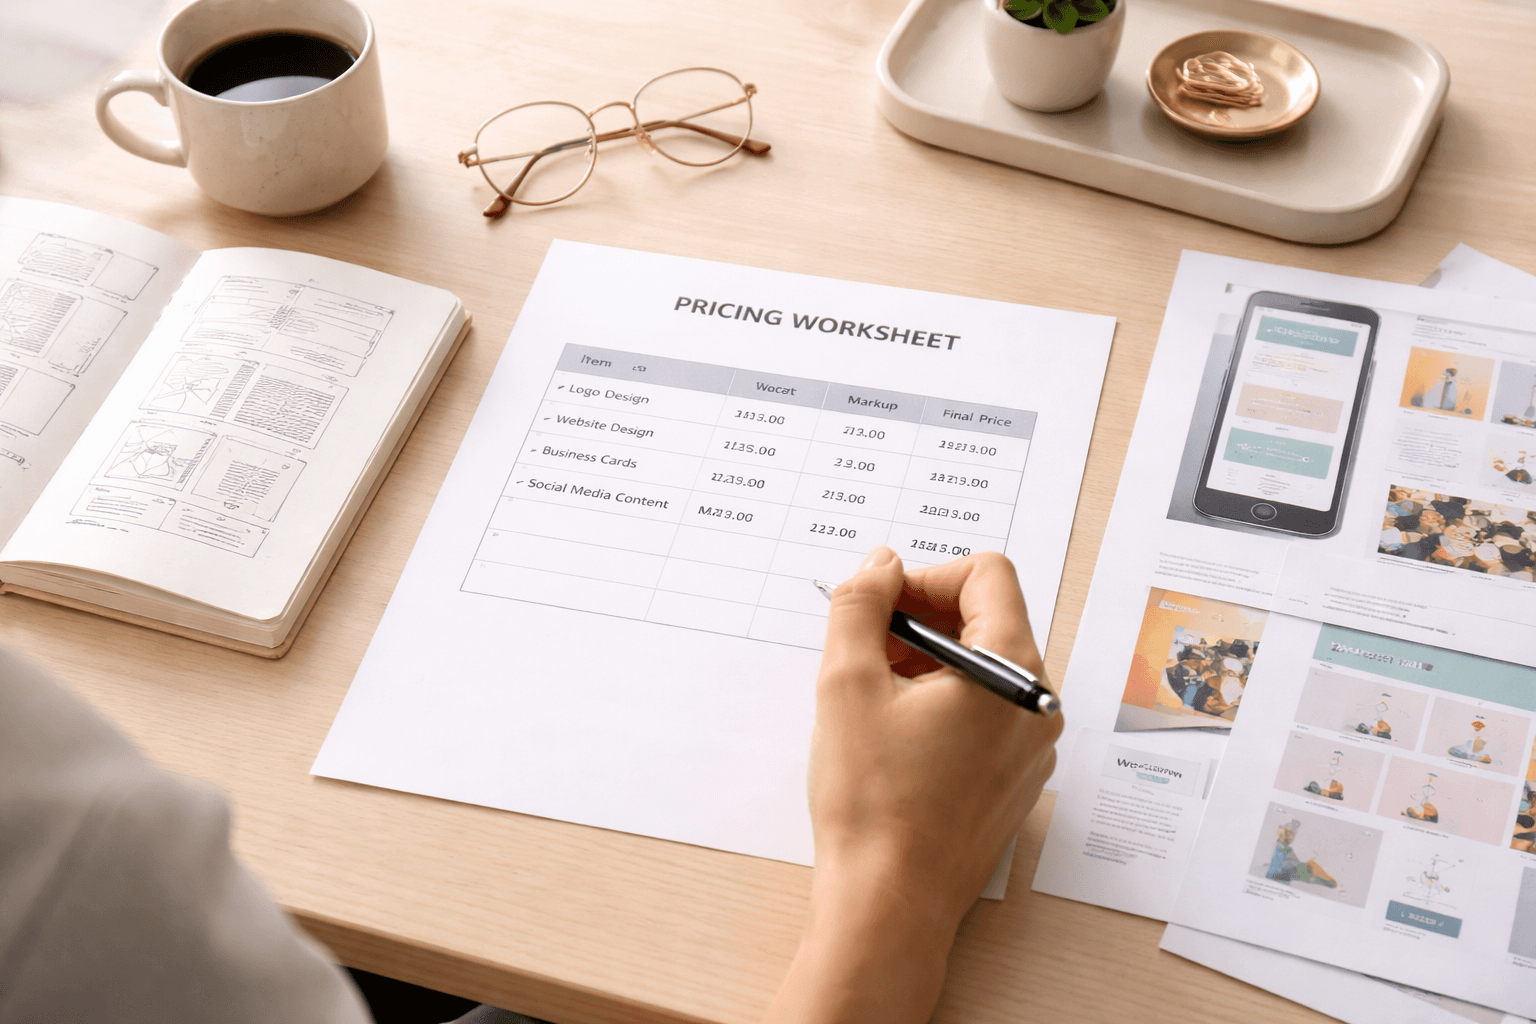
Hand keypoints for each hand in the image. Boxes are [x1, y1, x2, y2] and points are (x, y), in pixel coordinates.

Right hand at [762, 547, 1061, 1023]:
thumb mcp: (847, 682)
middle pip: (987, 619)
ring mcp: (1031, 746)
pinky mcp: (1013, 778)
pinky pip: (985, 713)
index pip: (986, 574)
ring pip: (983, 667)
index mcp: (1013, 670)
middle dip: (920, 621)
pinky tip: (892, 736)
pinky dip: (940, 704)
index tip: (879, 607)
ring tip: (872, 697)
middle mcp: (1038, 703)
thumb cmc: (873, 803)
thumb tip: (881, 564)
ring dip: (926, 663)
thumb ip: (861, 604)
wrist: (889, 903)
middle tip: (864, 652)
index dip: (924, 577)